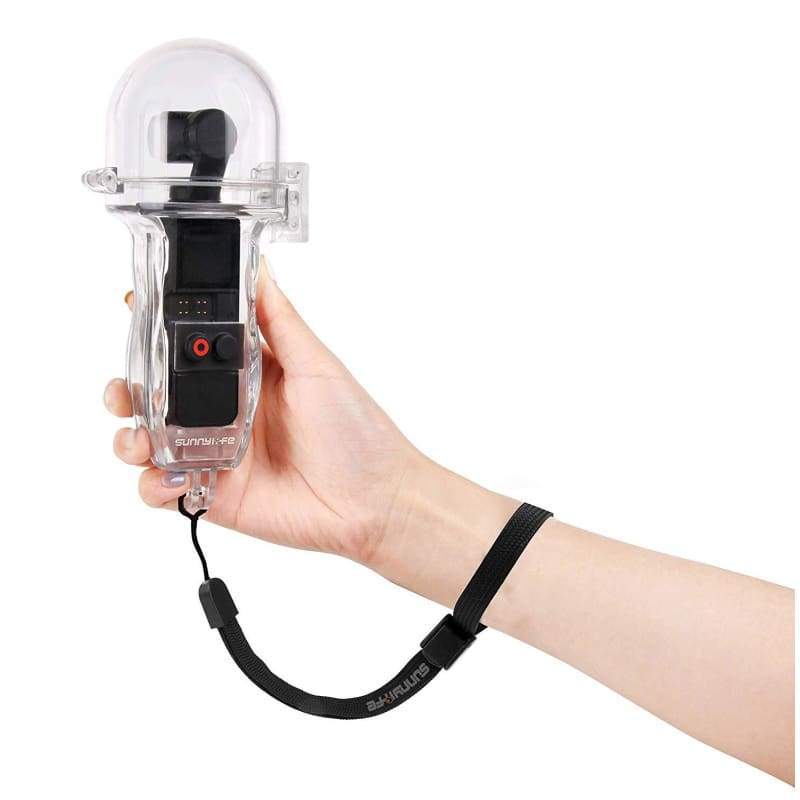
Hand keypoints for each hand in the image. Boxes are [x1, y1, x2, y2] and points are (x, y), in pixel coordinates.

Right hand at [104, 260, 425, 564]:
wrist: (375, 500)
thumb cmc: (356, 430)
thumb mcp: (317, 365)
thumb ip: (279, 321)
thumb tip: (258, 268)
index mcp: (248, 375)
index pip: (190, 348)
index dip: (157, 333)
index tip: (134, 313)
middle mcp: (227, 411)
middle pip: (159, 395)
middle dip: (130, 388)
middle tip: (125, 391)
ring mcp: (217, 453)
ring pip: (151, 441)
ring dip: (130, 437)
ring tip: (141, 439)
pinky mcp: (215, 493)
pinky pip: (164, 489)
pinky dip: (153, 484)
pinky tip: (172, 477)